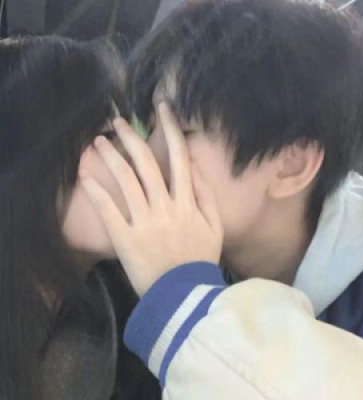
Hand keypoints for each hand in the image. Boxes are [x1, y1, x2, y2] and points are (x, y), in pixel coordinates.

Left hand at [79, 102, 222, 295]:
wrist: (183, 295)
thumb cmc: (200, 260)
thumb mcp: (215, 227)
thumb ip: (206, 196)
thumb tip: (192, 169)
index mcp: (187, 203)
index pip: (179, 158)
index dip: (170, 130)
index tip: (162, 109)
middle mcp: (165, 207)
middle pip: (146, 164)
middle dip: (131, 137)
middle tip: (117, 121)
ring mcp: (144, 222)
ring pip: (125, 182)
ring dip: (111, 158)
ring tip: (99, 142)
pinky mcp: (126, 239)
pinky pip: (109, 212)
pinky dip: (96, 193)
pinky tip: (85, 177)